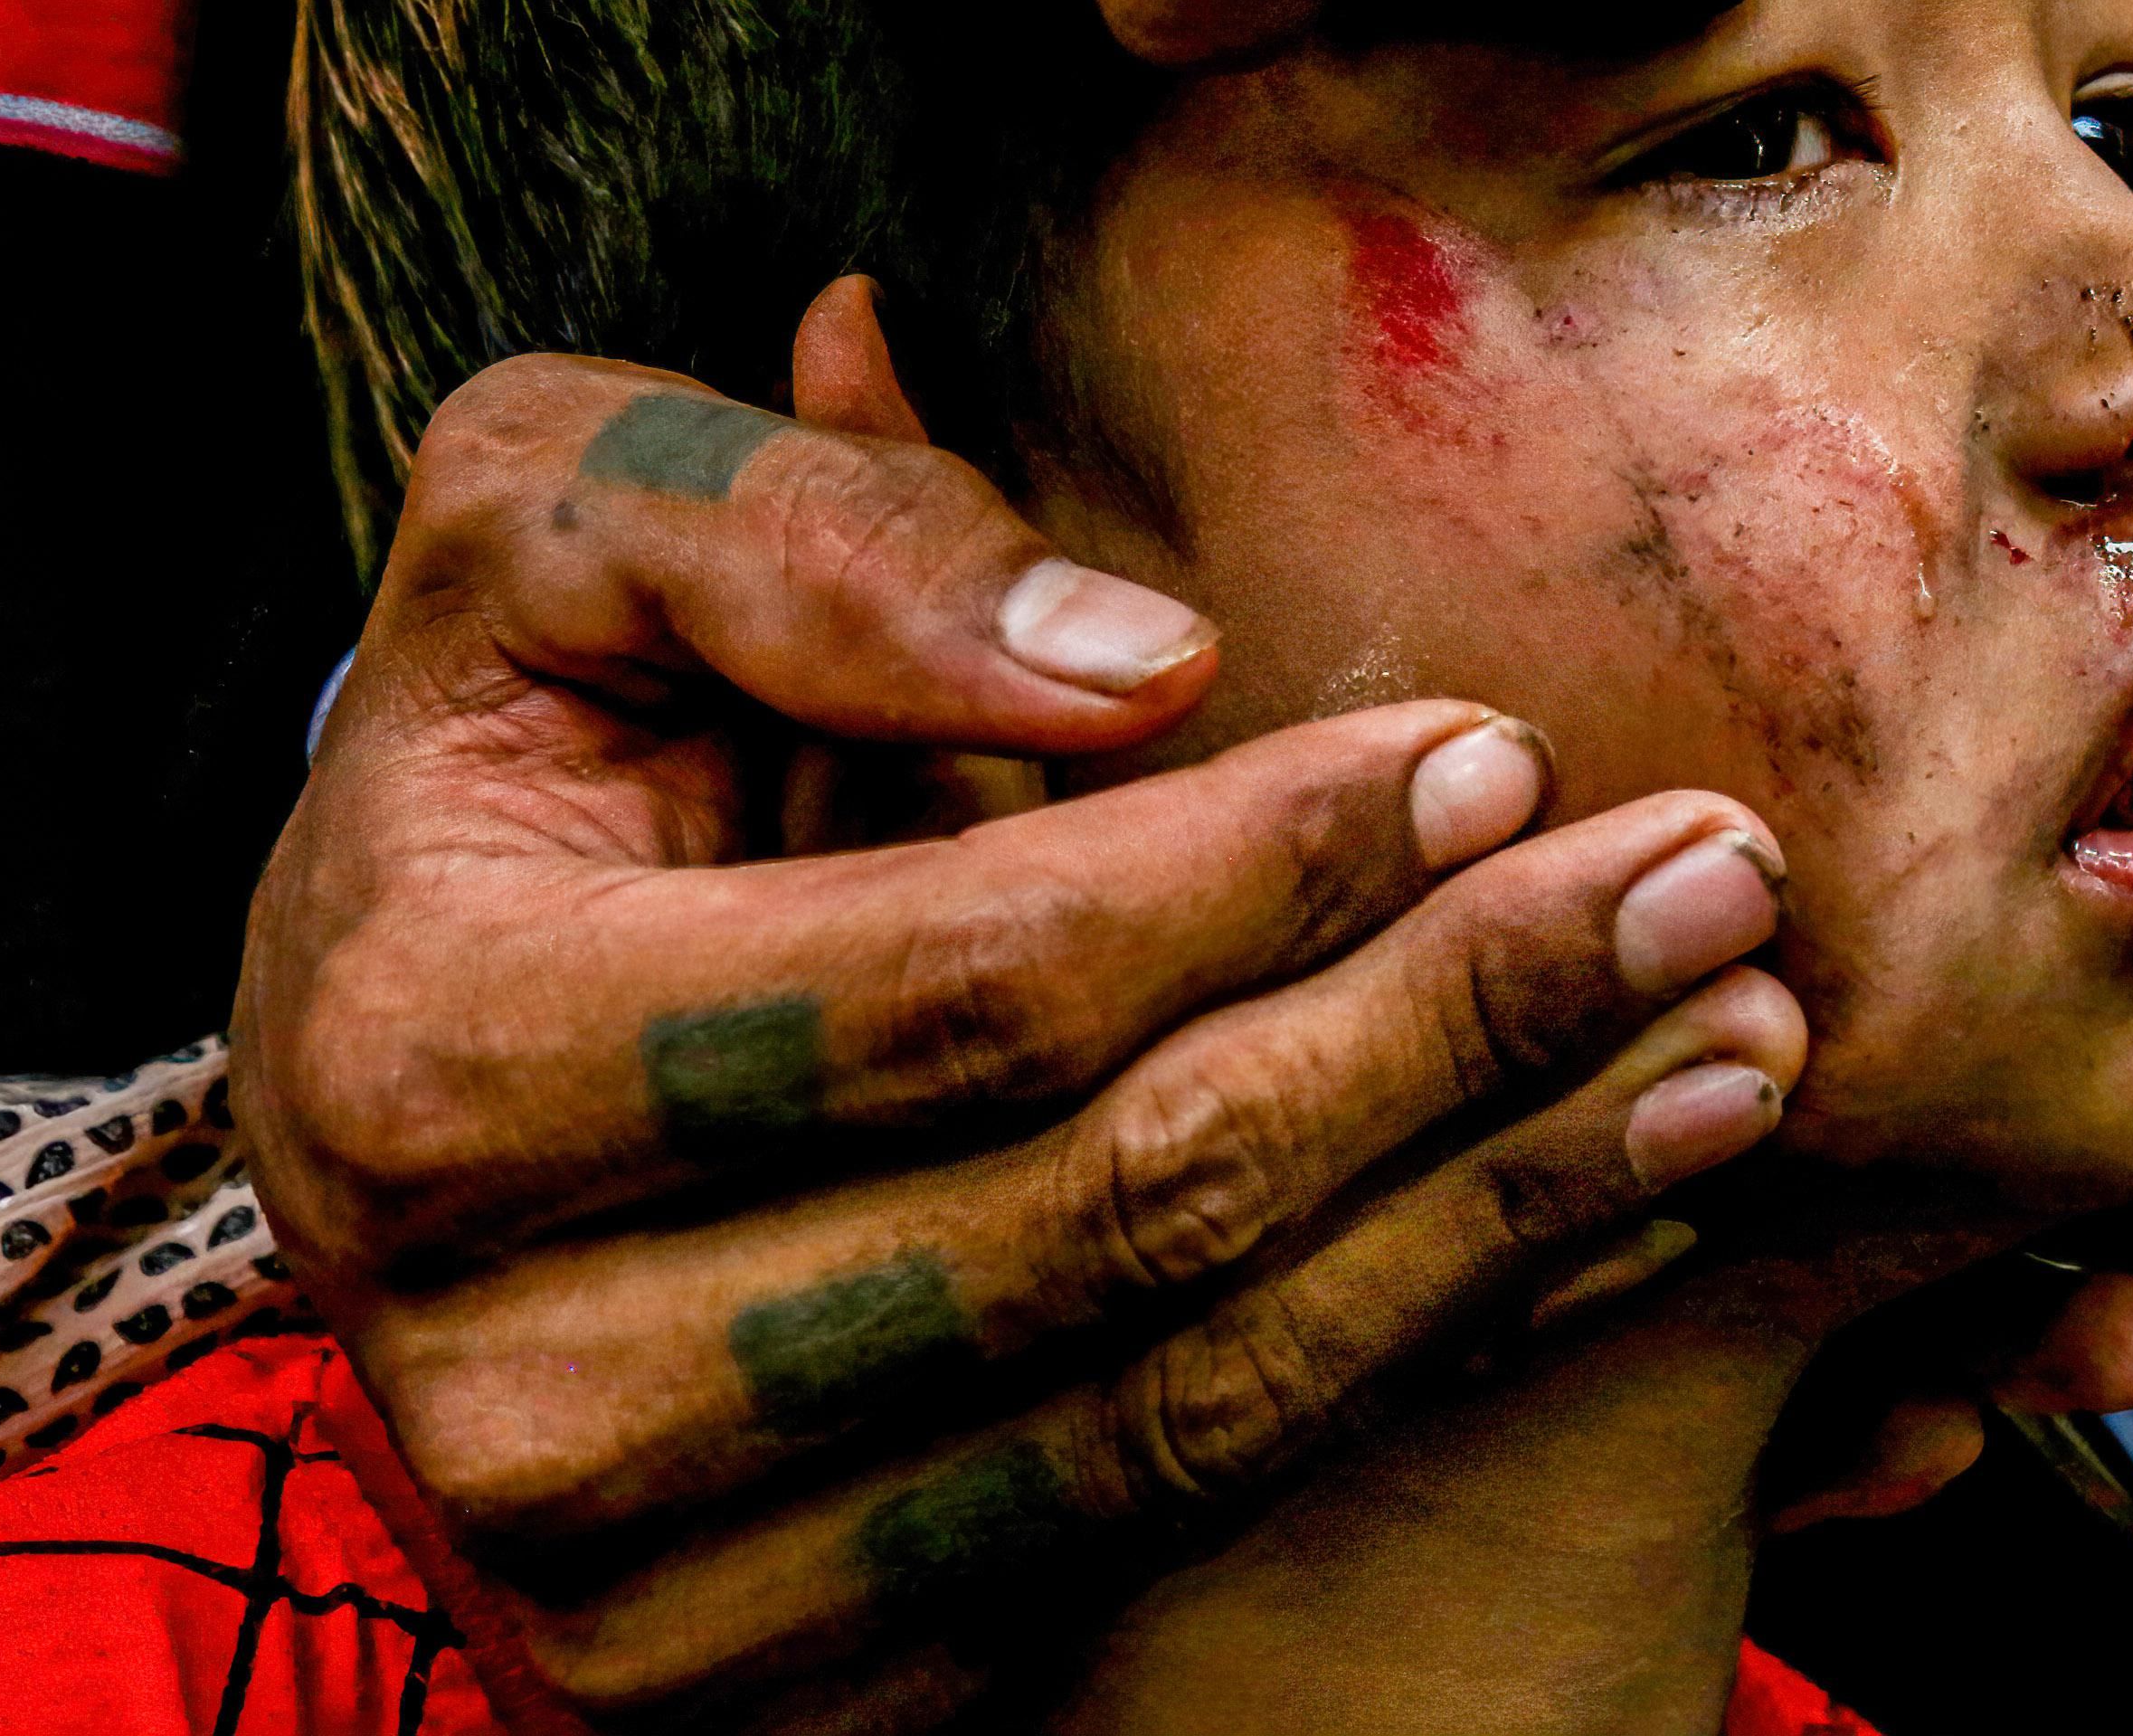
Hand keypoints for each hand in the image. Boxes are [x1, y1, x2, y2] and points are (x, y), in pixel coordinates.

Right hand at [238, 284, 1811, 1720]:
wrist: (401, 1051)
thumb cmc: (529, 729)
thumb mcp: (557, 515)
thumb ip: (797, 525)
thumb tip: (1141, 667)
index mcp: (427, 1061)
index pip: (954, 981)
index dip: (1254, 867)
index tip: (1491, 740)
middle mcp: (514, 1388)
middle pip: (1101, 1220)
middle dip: (1453, 1031)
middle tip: (1710, 879)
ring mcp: (645, 1597)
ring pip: (1171, 1411)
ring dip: (1498, 1220)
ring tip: (1731, 1046)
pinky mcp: (782, 1700)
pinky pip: (1164, 1536)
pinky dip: (1412, 1370)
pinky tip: (1593, 1219)